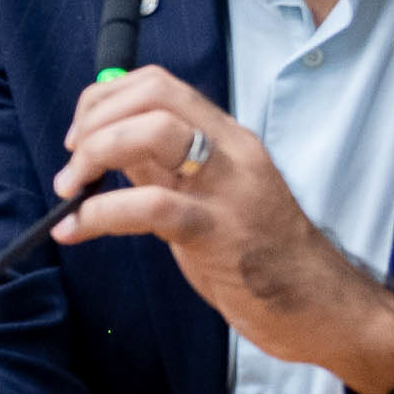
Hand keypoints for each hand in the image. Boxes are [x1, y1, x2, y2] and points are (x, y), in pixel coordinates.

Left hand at [53, 66, 393, 393]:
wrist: (323, 308)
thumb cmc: (261, 256)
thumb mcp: (209, 196)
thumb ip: (162, 168)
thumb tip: (104, 145)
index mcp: (228, 138)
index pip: (159, 84)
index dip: (105, 99)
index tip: (79, 136)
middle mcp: (232, 153)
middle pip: (153, 95)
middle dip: (95, 121)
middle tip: (72, 165)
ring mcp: (230, 190)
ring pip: (153, 134)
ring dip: (94, 155)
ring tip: (69, 191)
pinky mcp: (222, 234)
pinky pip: (150, 207)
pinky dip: (98, 213)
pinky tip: (73, 230)